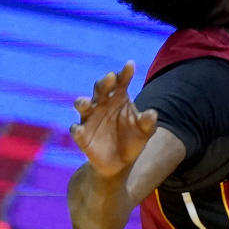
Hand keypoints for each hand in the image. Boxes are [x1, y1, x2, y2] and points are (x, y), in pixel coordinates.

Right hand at [70, 62, 156, 180]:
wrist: (121, 163)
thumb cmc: (134, 140)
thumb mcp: (145, 132)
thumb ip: (148, 122)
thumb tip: (152, 114)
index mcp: (119, 98)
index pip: (121, 82)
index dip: (124, 73)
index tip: (130, 65)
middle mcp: (102, 104)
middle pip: (100, 88)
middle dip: (104, 82)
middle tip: (110, 77)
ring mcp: (90, 118)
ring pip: (82, 105)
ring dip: (82, 102)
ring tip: (86, 103)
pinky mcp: (82, 135)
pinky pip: (77, 130)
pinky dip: (77, 129)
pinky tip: (79, 130)